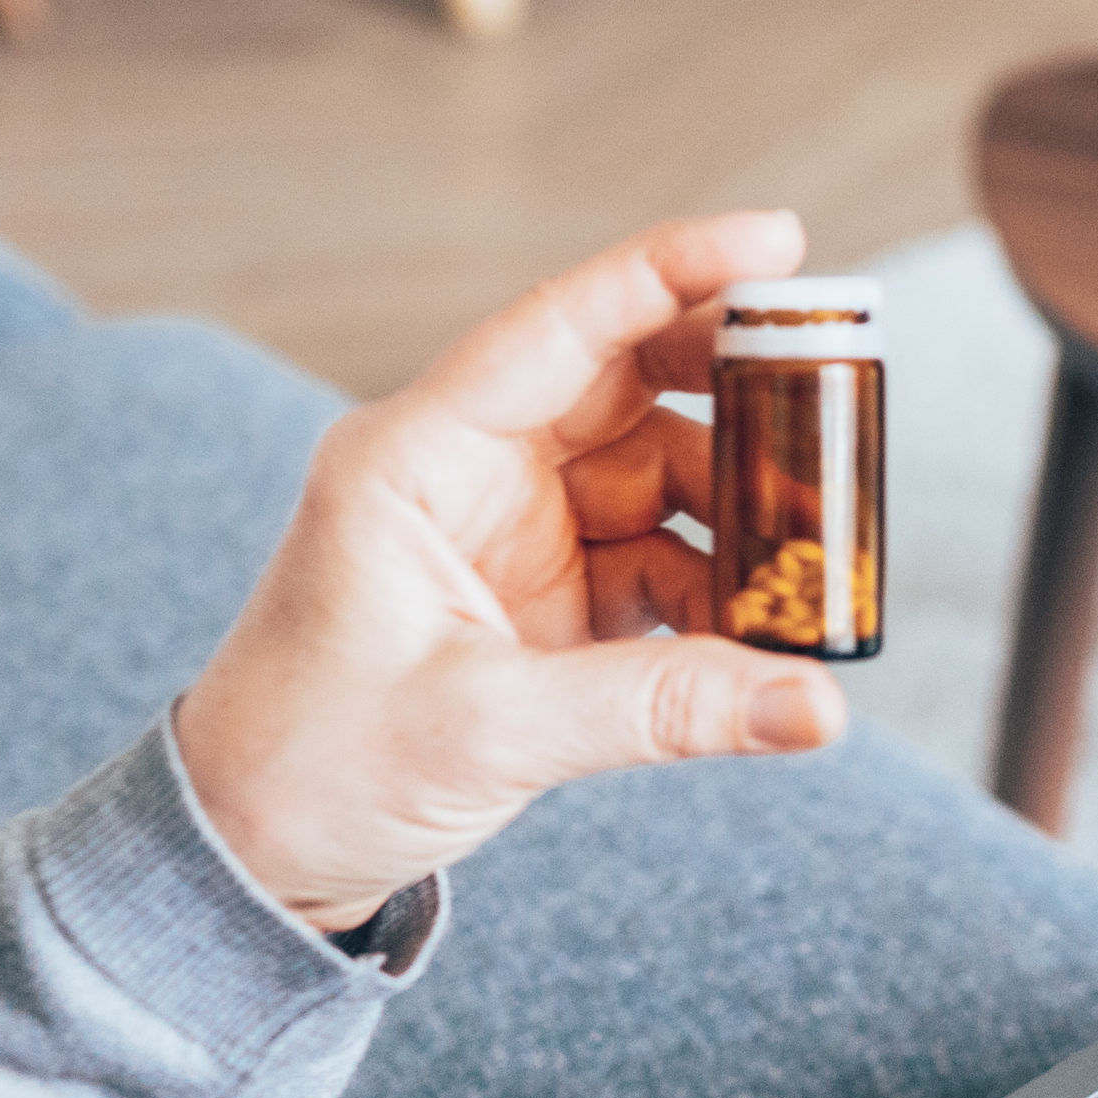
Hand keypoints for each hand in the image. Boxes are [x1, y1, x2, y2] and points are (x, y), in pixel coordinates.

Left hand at [173, 214, 848, 931]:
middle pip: (627, 387)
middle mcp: (468, 473)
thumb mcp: (491, 732)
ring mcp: (511, 534)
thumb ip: (661, 708)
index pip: (559, 327)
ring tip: (825, 558)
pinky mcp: (543, 601)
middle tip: (844, 399)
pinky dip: (721, 591)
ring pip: (660, 480)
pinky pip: (659, 564)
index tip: (781, 243)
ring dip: (743, 513)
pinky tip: (774, 630)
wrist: (253, 854)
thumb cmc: (315, 768)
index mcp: (416, 457)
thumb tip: (815, 707)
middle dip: (737, 393)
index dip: (672, 272)